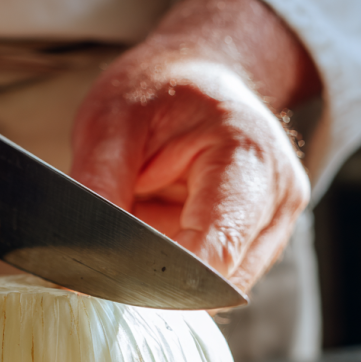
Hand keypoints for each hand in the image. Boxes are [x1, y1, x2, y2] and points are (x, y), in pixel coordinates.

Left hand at [71, 0, 320, 292]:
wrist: (199, 73)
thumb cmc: (158, 90)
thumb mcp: (110, 121)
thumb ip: (98, 185)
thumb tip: (82, 254)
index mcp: (249, 156)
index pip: (217, 248)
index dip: (163, 280)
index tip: (111, 285)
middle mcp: (278, 195)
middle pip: (219, 279)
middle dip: (161, 279)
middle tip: (110, 256)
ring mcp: (277, 222)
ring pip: (217, 288)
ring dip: (170, 273)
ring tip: (144, 222)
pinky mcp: (263, 239)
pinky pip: (215, 277)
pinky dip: (179, 267)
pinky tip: (160, 232)